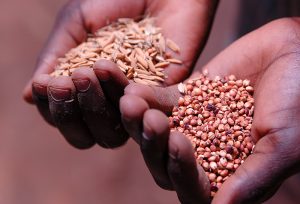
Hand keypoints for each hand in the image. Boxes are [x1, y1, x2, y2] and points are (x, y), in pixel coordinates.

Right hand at [22, 0, 217, 148]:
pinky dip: (128, 96)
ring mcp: (138, 104)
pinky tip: (111, 70)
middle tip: (71, 79)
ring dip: (96, 106)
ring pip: (114, 133)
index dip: (53, 107)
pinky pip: (146, 111)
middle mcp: (111, 104)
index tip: (47, 83)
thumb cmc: (114, 2)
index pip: (65, 117)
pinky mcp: (166, 97)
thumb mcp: (76, 24)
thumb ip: (55, 59)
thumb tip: (29, 96)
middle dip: (71, 114)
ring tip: (92, 70)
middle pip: (88, 136)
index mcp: (88, 91)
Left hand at [120, 18, 299, 202]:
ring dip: (140, 119)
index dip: (182, 171)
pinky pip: (158, 101)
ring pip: (156, 130)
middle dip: (154, 143)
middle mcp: (204, 153)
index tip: (179, 143)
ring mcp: (190, 124)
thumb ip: (255, 177)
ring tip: (130, 102)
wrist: (295, 54)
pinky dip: (144, 96)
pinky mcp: (184, 98)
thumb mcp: (285, 143)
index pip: (194, 189)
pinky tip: (130, 89)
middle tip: (152, 120)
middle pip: (165, 161)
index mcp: (228, 174)